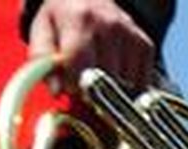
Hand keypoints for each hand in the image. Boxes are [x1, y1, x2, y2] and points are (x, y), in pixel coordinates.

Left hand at [27, 0, 154, 91]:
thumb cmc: (62, 21)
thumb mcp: (42, 33)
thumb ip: (42, 61)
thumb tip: (57, 91)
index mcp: (78, 19)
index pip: (77, 61)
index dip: (71, 82)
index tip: (68, 86)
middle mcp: (109, 24)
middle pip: (101, 77)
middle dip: (89, 89)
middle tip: (81, 81)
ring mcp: (130, 35)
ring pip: (122, 84)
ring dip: (108, 89)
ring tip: (97, 74)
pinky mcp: (146, 45)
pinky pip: (140, 82)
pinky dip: (126, 86)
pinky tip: (113, 74)